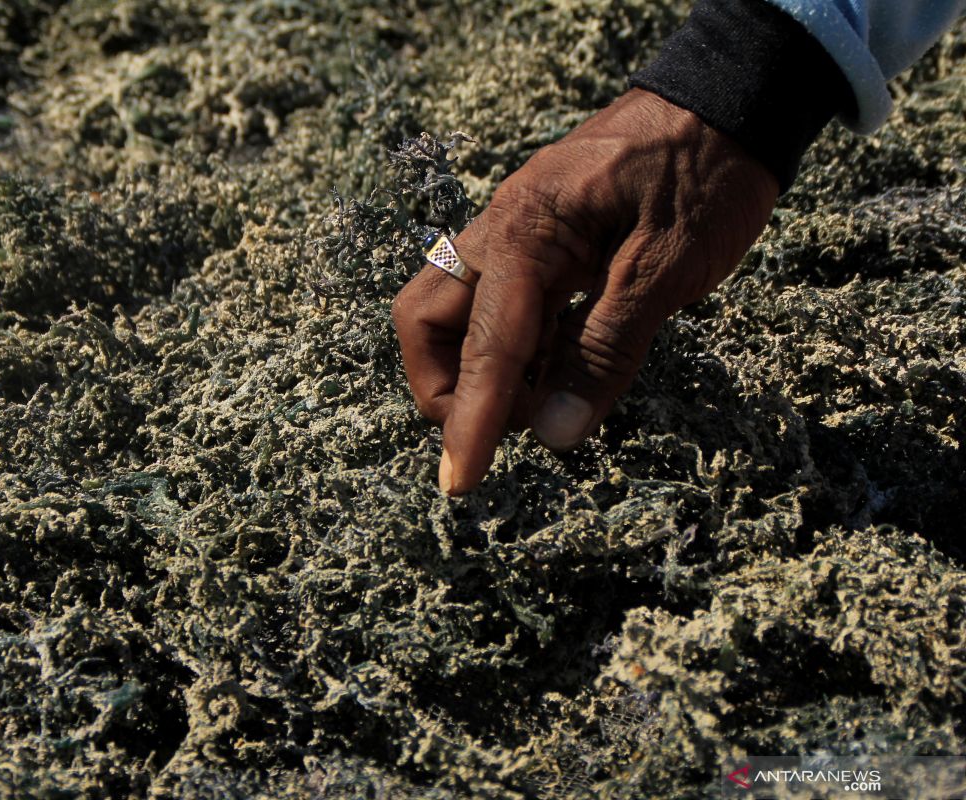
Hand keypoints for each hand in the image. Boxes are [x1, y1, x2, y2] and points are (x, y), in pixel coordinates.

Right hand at [392, 89, 778, 495]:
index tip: (460, 485)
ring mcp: (513, 234)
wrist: (732, 99)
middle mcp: (501, 229)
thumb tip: (553, 435)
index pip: (485, 344)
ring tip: (544, 403)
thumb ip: (605, 351)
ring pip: (453, 314)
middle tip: (505, 428)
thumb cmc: (708, 172)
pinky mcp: (538, 244)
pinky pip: (500, 308)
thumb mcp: (666, 269)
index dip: (471, 420)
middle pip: (427, 321)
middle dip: (446, 387)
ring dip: (478, 371)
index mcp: (527, 231)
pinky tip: (558, 376)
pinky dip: (517, 353)